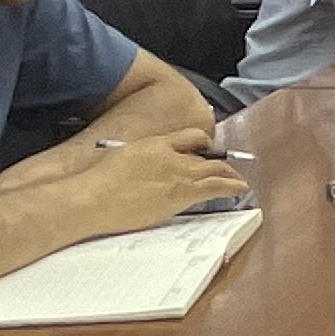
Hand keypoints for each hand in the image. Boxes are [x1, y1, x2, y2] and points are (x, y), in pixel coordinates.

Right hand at [64, 126, 250, 231]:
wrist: (94, 198)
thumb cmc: (99, 183)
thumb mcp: (122, 159)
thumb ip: (141, 160)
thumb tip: (144, 169)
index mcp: (155, 145)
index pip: (190, 136)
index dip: (201, 143)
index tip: (205, 149)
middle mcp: (172, 157)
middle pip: (205, 157)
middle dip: (219, 163)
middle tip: (227, 169)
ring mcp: (179, 176)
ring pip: (215, 171)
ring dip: (230, 175)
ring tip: (240, 181)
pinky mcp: (182, 195)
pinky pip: (214, 188)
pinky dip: (230, 187)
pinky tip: (239, 189)